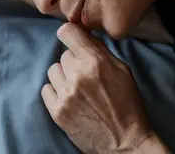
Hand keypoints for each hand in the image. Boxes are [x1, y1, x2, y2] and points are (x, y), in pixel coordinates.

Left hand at [41, 22, 152, 153]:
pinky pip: (46, 89)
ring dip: (64, 76)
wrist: (126, 143)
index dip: (70, 34)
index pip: (68, 32)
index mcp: (96, 61)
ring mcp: (66, 94)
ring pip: (53, 70)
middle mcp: (78, 74)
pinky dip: (55, 92)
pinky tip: (69, 98)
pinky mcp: (57, 112)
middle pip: (63, 54)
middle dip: (74, 61)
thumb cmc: (128, 105)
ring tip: (78, 88)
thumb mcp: (122, 70)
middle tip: (86, 75)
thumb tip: (84, 34)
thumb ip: (101, 50)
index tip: (72, 39)